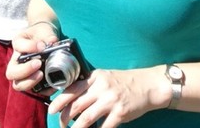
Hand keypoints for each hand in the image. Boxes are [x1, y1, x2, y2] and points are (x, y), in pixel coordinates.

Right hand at [7, 21, 59, 92]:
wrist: (46, 37)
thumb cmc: (42, 32)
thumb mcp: (44, 29)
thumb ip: (48, 34)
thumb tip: (52, 41)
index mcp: (18, 44)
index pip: (18, 46)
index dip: (29, 47)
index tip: (42, 46)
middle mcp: (16, 61)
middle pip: (11, 72)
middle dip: (24, 70)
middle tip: (38, 63)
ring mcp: (23, 73)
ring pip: (18, 85)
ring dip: (29, 82)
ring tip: (42, 74)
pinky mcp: (32, 81)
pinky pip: (33, 91)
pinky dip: (42, 91)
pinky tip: (51, 85)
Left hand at [48, 67, 163, 127]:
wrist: (148, 85)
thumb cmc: (125, 82)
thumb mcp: (105, 77)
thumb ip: (89, 85)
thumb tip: (70, 96)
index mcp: (95, 78)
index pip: (73, 88)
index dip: (60, 100)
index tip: (52, 109)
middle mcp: (102, 88)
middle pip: (76, 105)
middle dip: (65, 118)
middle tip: (61, 125)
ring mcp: (111, 101)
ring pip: (86, 118)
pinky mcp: (120, 113)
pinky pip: (104, 127)